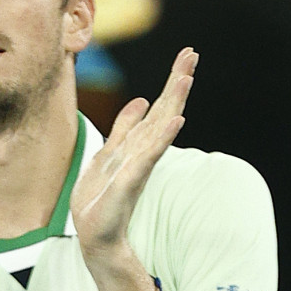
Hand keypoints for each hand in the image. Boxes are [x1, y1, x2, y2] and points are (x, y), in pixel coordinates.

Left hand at [71, 47, 197, 263]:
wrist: (97, 236)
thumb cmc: (102, 199)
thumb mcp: (107, 154)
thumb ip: (123, 130)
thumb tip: (139, 101)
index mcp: (137, 145)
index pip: (158, 107)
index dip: (171, 82)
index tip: (187, 54)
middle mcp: (142, 152)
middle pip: (163, 111)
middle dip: (176, 82)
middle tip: (192, 54)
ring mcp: (139, 166)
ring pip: (159, 128)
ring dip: (173, 102)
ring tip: (186, 78)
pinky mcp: (131, 181)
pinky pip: (149, 156)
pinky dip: (162, 138)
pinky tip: (177, 122)